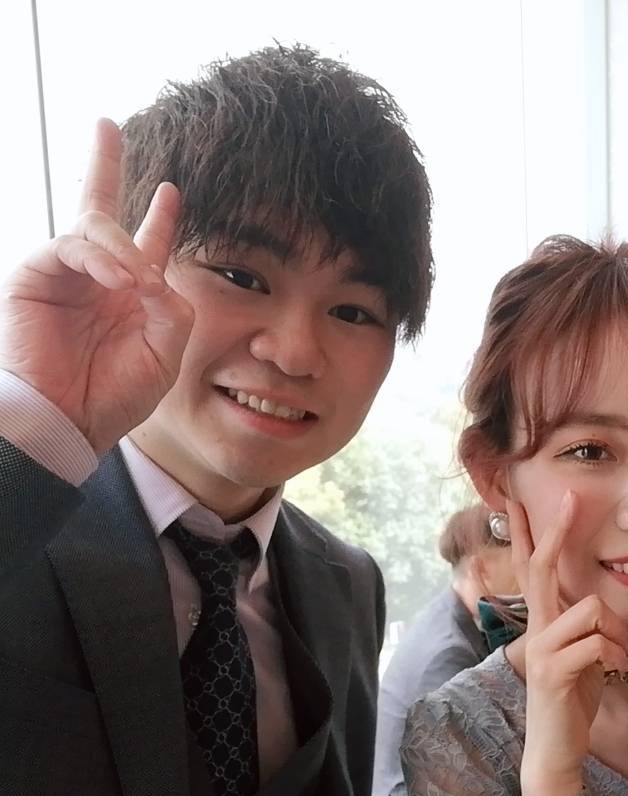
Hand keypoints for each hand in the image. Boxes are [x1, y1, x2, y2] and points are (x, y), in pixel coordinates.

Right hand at [0, 118, 193, 454]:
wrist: (72, 421)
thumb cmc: (116, 394)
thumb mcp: (165, 354)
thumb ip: (174, 309)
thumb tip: (157, 271)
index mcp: (131, 294)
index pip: (147, 245)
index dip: (160, 217)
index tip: (171, 190)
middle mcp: (97, 277)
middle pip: (101, 209)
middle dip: (105, 165)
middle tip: (107, 125)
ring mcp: (65, 275)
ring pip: (94, 230)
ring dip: (122, 247)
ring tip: (135, 280)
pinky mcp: (35, 277)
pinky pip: (70, 248)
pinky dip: (98, 258)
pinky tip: (119, 278)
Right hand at [508, 492, 627, 795]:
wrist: (555, 751)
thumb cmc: (572, 702)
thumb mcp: (582, 658)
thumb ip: (586, 630)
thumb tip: (602, 611)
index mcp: (544, 624)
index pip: (533, 569)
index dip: (530, 534)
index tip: (521, 501)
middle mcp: (536, 630)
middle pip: (541, 568)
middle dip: (557, 530)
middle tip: (572, 496)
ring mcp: (542, 649)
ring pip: (590, 608)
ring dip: (618, 630)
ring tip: (621, 657)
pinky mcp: (554, 671)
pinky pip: (597, 642)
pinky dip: (617, 654)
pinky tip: (619, 672)